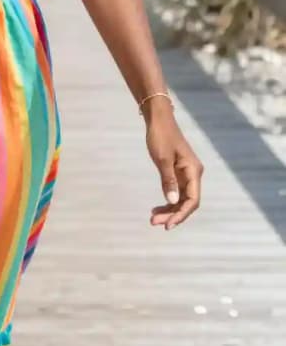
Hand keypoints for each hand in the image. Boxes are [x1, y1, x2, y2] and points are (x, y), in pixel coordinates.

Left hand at [144, 104, 202, 228]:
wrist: (159, 120)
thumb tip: (172, 201)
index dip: (181, 214)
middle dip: (173, 215)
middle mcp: (193, 174)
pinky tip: (157, 208)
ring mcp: (186, 175)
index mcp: (193, 171)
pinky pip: (176, 193)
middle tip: (154, 222)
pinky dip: (167, 202)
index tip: (168, 225)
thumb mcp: (162, 159)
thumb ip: (168, 180)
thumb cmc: (161, 136)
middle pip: (187, 203)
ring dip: (169, 210)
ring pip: (181, 199)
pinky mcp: (178, 173)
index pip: (192, 200)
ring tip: (153, 218)